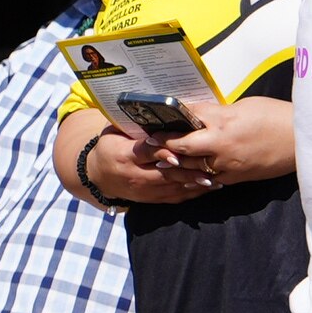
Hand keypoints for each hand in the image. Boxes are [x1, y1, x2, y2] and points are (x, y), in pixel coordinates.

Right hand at [73, 113, 202, 206]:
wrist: (97, 176)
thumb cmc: (109, 147)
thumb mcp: (113, 134)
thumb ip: (134, 128)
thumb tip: (156, 114)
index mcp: (124, 155)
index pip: (146, 153)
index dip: (163, 153)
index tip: (178, 153)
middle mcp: (135, 176)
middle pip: (165, 173)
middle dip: (188, 170)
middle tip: (209, 165)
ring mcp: (144, 190)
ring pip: (173, 187)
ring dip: (194, 183)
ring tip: (214, 177)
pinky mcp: (151, 199)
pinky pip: (174, 197)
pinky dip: (192, 192)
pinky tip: (207, 187)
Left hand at [151, 95, 295, 194]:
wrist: (302, 140)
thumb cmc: (275, 116)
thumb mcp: (243, 107)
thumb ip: (217, 113)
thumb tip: (196, 115)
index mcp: (223, 122)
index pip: (187, 121)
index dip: (168, 123)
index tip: (153, 124)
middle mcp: (222, 145)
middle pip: (183, 148)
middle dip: (164, 147)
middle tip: (149, 145)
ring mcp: (228, 165)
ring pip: (192, 168)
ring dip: (175, 166)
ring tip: (160, 162)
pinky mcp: (236, 178)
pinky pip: (209, 180)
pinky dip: (195, 178)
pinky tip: (186, 176)